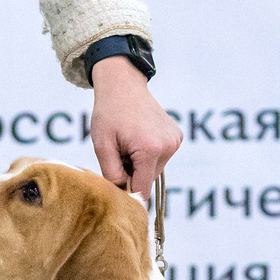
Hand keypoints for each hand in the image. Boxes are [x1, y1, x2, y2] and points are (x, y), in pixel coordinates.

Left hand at [90, 57, 179, 195]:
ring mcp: (175, 141)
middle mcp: (168, 146)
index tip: (115, 177)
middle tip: (119, 151)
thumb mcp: (102, 146)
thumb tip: (125, 194)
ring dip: (140, 163)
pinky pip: (161, 157)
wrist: (123, 85)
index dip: (126, 189)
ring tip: (129, 142)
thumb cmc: (109, 114)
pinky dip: (149, 154)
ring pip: (154, 170)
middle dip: (132, 172)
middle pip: (148, 179)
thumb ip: (112, 174)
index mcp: (150, 150)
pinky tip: (140, 137)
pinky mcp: (177, 137)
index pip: (141, 189)